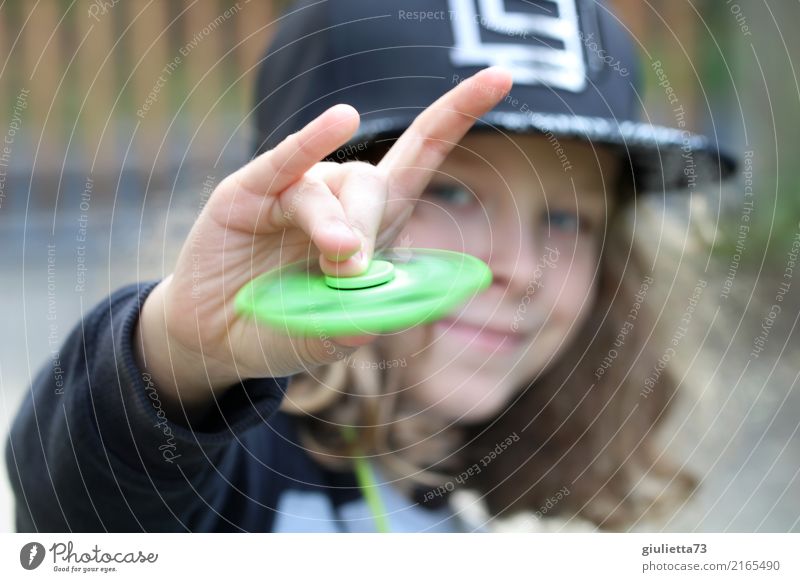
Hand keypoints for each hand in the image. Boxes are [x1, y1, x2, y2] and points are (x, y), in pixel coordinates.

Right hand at [135, 67, 513, 415]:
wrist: (217, 339)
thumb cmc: (283, 329)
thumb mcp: (330, 335)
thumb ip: (358, 322)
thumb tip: (378, 300)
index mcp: (368, 225)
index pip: (418, 157)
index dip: (456, 116)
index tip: (502, 78)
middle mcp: (335, 198)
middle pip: (373, 180)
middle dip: (370, 226)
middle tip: (348, 274)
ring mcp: (291, 192)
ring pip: (331, 183)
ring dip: (335, 226)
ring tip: (330, 265)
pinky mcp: (248, 193)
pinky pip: (286, 162)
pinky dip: (310, 142)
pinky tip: (339, 122)